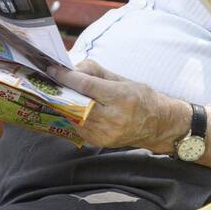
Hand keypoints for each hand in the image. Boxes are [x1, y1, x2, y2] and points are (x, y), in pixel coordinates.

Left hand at [49, 59, 188, 151]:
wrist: (157, 124)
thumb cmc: (141, 97)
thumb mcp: (123, 79)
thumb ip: (96, 73)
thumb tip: (73, 68)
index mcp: (121, 97)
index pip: (87, 86)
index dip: (67, 77)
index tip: (53, 69)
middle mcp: (113, 117)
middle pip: (76, 103)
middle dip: (62, 91)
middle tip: (53, 81)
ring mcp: (105, 132)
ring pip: (74, 115)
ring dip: (65, 103)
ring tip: (62, 93)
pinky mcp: (99, 142)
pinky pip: (77, 126)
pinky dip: (73, 115)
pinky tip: (75, 108)